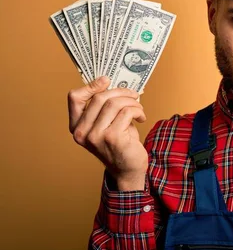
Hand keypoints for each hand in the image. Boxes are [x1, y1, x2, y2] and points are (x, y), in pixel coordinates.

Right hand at [68, 76, 147, 190]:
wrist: (128, 170)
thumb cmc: (119, 144)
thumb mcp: (106, 124)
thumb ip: (104, 108)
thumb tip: (113, 84)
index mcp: (76, 126)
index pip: (75, 98)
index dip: (91, 85)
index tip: (106, 80)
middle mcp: (82, 132)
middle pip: (99, 97)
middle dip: (120, 92)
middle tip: (133, 95)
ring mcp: (96, 136)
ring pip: (114, 103)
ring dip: (131, 101)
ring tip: (138, 108)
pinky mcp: (112, 138)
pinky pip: (126, 112)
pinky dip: (138, 110)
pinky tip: (141, 117)